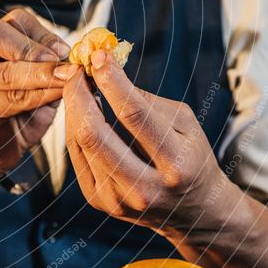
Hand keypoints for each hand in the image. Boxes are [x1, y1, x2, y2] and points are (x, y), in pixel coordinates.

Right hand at [0, 9, 72, 178]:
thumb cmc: (16, 114)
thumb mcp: (38, 84)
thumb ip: (52, 67)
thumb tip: (81, 56)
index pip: (14, 21)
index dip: (43, 32)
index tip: (65, 50)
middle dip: (34, 49)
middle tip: (62, 64)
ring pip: (6, 71)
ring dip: (42, 75)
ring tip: (67, 80)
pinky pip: (9, 99)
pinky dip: (37, 97)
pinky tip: (55, 97)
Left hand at [63, 49, 227, 233]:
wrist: (194, 212)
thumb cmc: (191, 158)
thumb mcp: (185, 124)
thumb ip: (147, 100)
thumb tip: (106, 73)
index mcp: (175, 164)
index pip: (134, 115)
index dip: (111, 81)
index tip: (98, 56)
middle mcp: (144, 187)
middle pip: (94, 133)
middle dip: (79, 93)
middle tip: (77, 70)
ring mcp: (118, 200)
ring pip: (79, 143)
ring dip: (73, 108)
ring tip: (78, 86)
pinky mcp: (99, 201)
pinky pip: (77, 156)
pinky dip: (74, 128)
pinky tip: (80, 111)